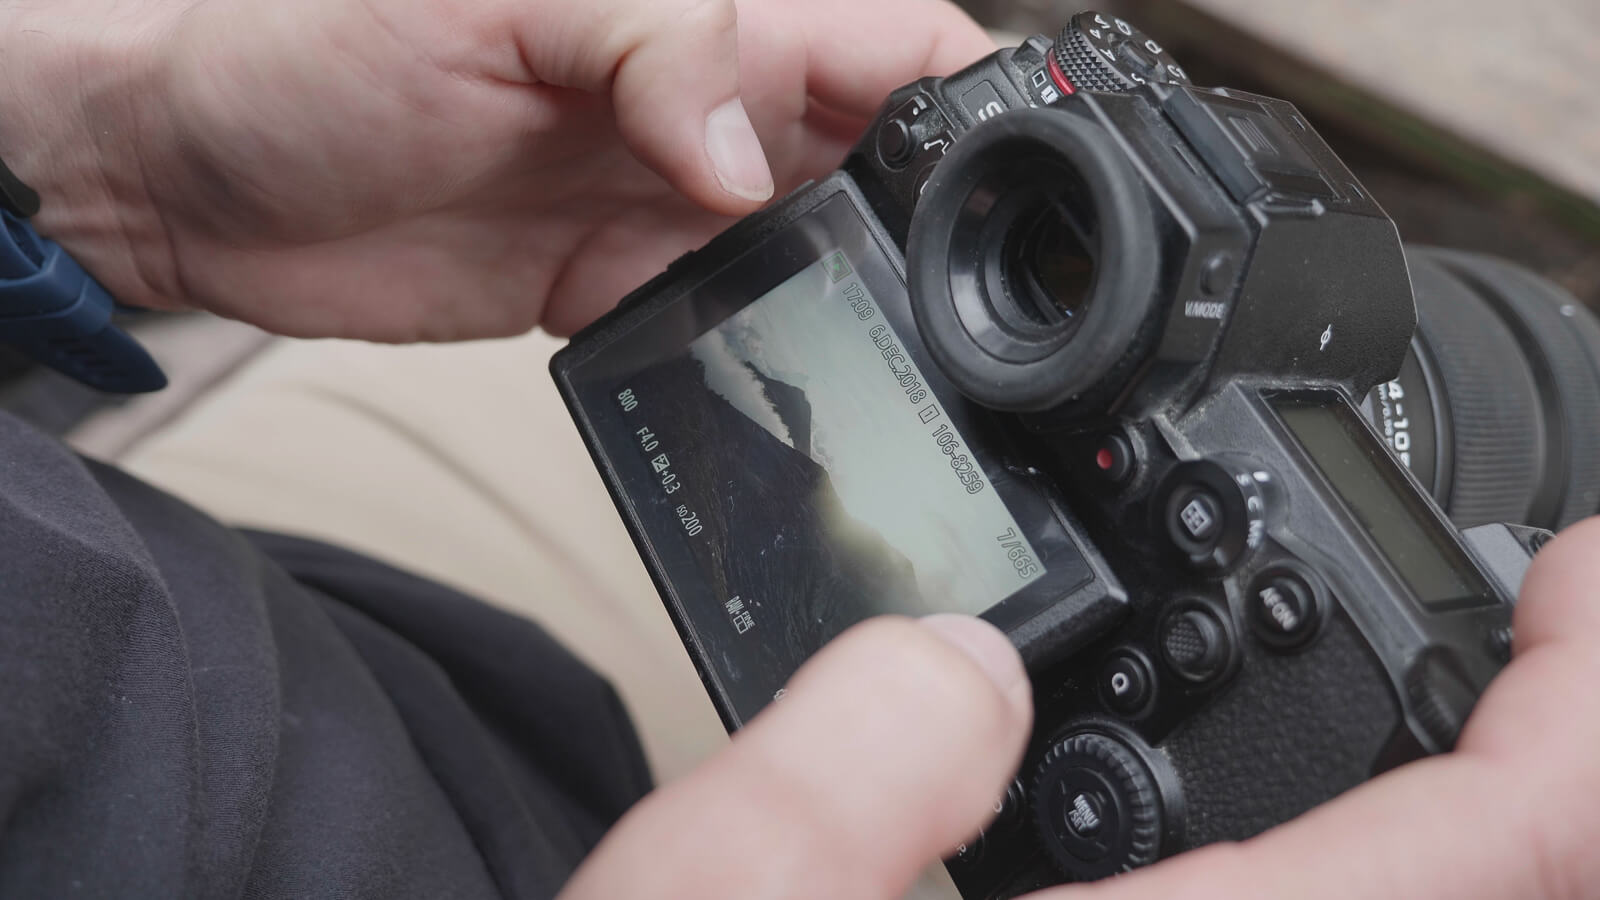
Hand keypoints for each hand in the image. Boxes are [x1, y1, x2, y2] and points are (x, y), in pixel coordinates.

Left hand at [0, 0, 990, 341]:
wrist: (196, 180)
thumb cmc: (307, 46)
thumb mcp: (491, 1)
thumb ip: (650, 45)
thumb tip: (749, 152)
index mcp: (717, 15)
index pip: (899, 44)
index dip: (977, 104)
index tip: (1032, 181)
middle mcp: (713, 107)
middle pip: (888, 163)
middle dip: (945, 228)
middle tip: (962, 305)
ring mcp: (674, 203)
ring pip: (827, 255)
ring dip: (866, 304)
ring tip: (893, 357)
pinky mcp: (626, 288)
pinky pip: (737, 323)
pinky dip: (772, 355)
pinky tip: (787, 382)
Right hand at [558, 518, 1599, 899]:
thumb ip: (828, 782)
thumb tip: (953, 662)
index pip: (1497, 860)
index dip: (1581, 703)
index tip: (1579, 579)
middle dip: (1566, 772)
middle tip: (1544, 639)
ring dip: (1495, 842)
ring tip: (1462, 718)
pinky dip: (1386, 886)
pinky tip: (1310, 840)